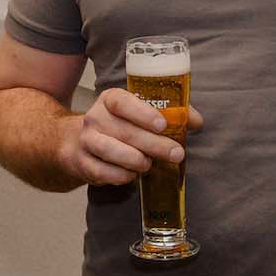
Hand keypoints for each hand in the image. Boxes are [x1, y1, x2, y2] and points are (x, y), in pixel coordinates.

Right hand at [58, 89, 203, 186]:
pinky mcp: (82, 162)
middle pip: (124, 131)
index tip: (163, 125)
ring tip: (149, 165)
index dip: (143, 113)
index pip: (122, 102)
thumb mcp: (140, 114)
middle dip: (154, 144)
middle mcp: (94, 117)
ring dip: (135, 160)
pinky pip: (102, 171)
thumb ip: (170, 114)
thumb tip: (196, 121)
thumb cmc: (119, 127)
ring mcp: (86, 140)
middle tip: (176, 153)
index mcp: (110, 100)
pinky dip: (121, 175)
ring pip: (110, 151)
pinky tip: (132, 175)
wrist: (79, 143)